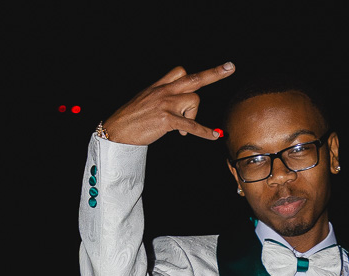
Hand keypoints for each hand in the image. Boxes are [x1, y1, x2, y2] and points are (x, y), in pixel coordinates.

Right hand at [103, 63, 235, 144]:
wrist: (118, 130)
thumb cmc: (132, 119)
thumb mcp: (147, 101)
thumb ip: (163, 100)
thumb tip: (178, 112)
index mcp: (160, 86)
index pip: (180, 72)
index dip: (192, 78)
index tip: (208, 74)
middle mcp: (164, 91)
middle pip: (194, 78)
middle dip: (214, 74)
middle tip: (230, 67)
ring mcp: (166, 104)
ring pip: (194, 101)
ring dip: (193, 116)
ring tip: (181, 129)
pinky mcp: (167, 120)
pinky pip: (191, 125)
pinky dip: (204, 131)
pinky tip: (214, 135)